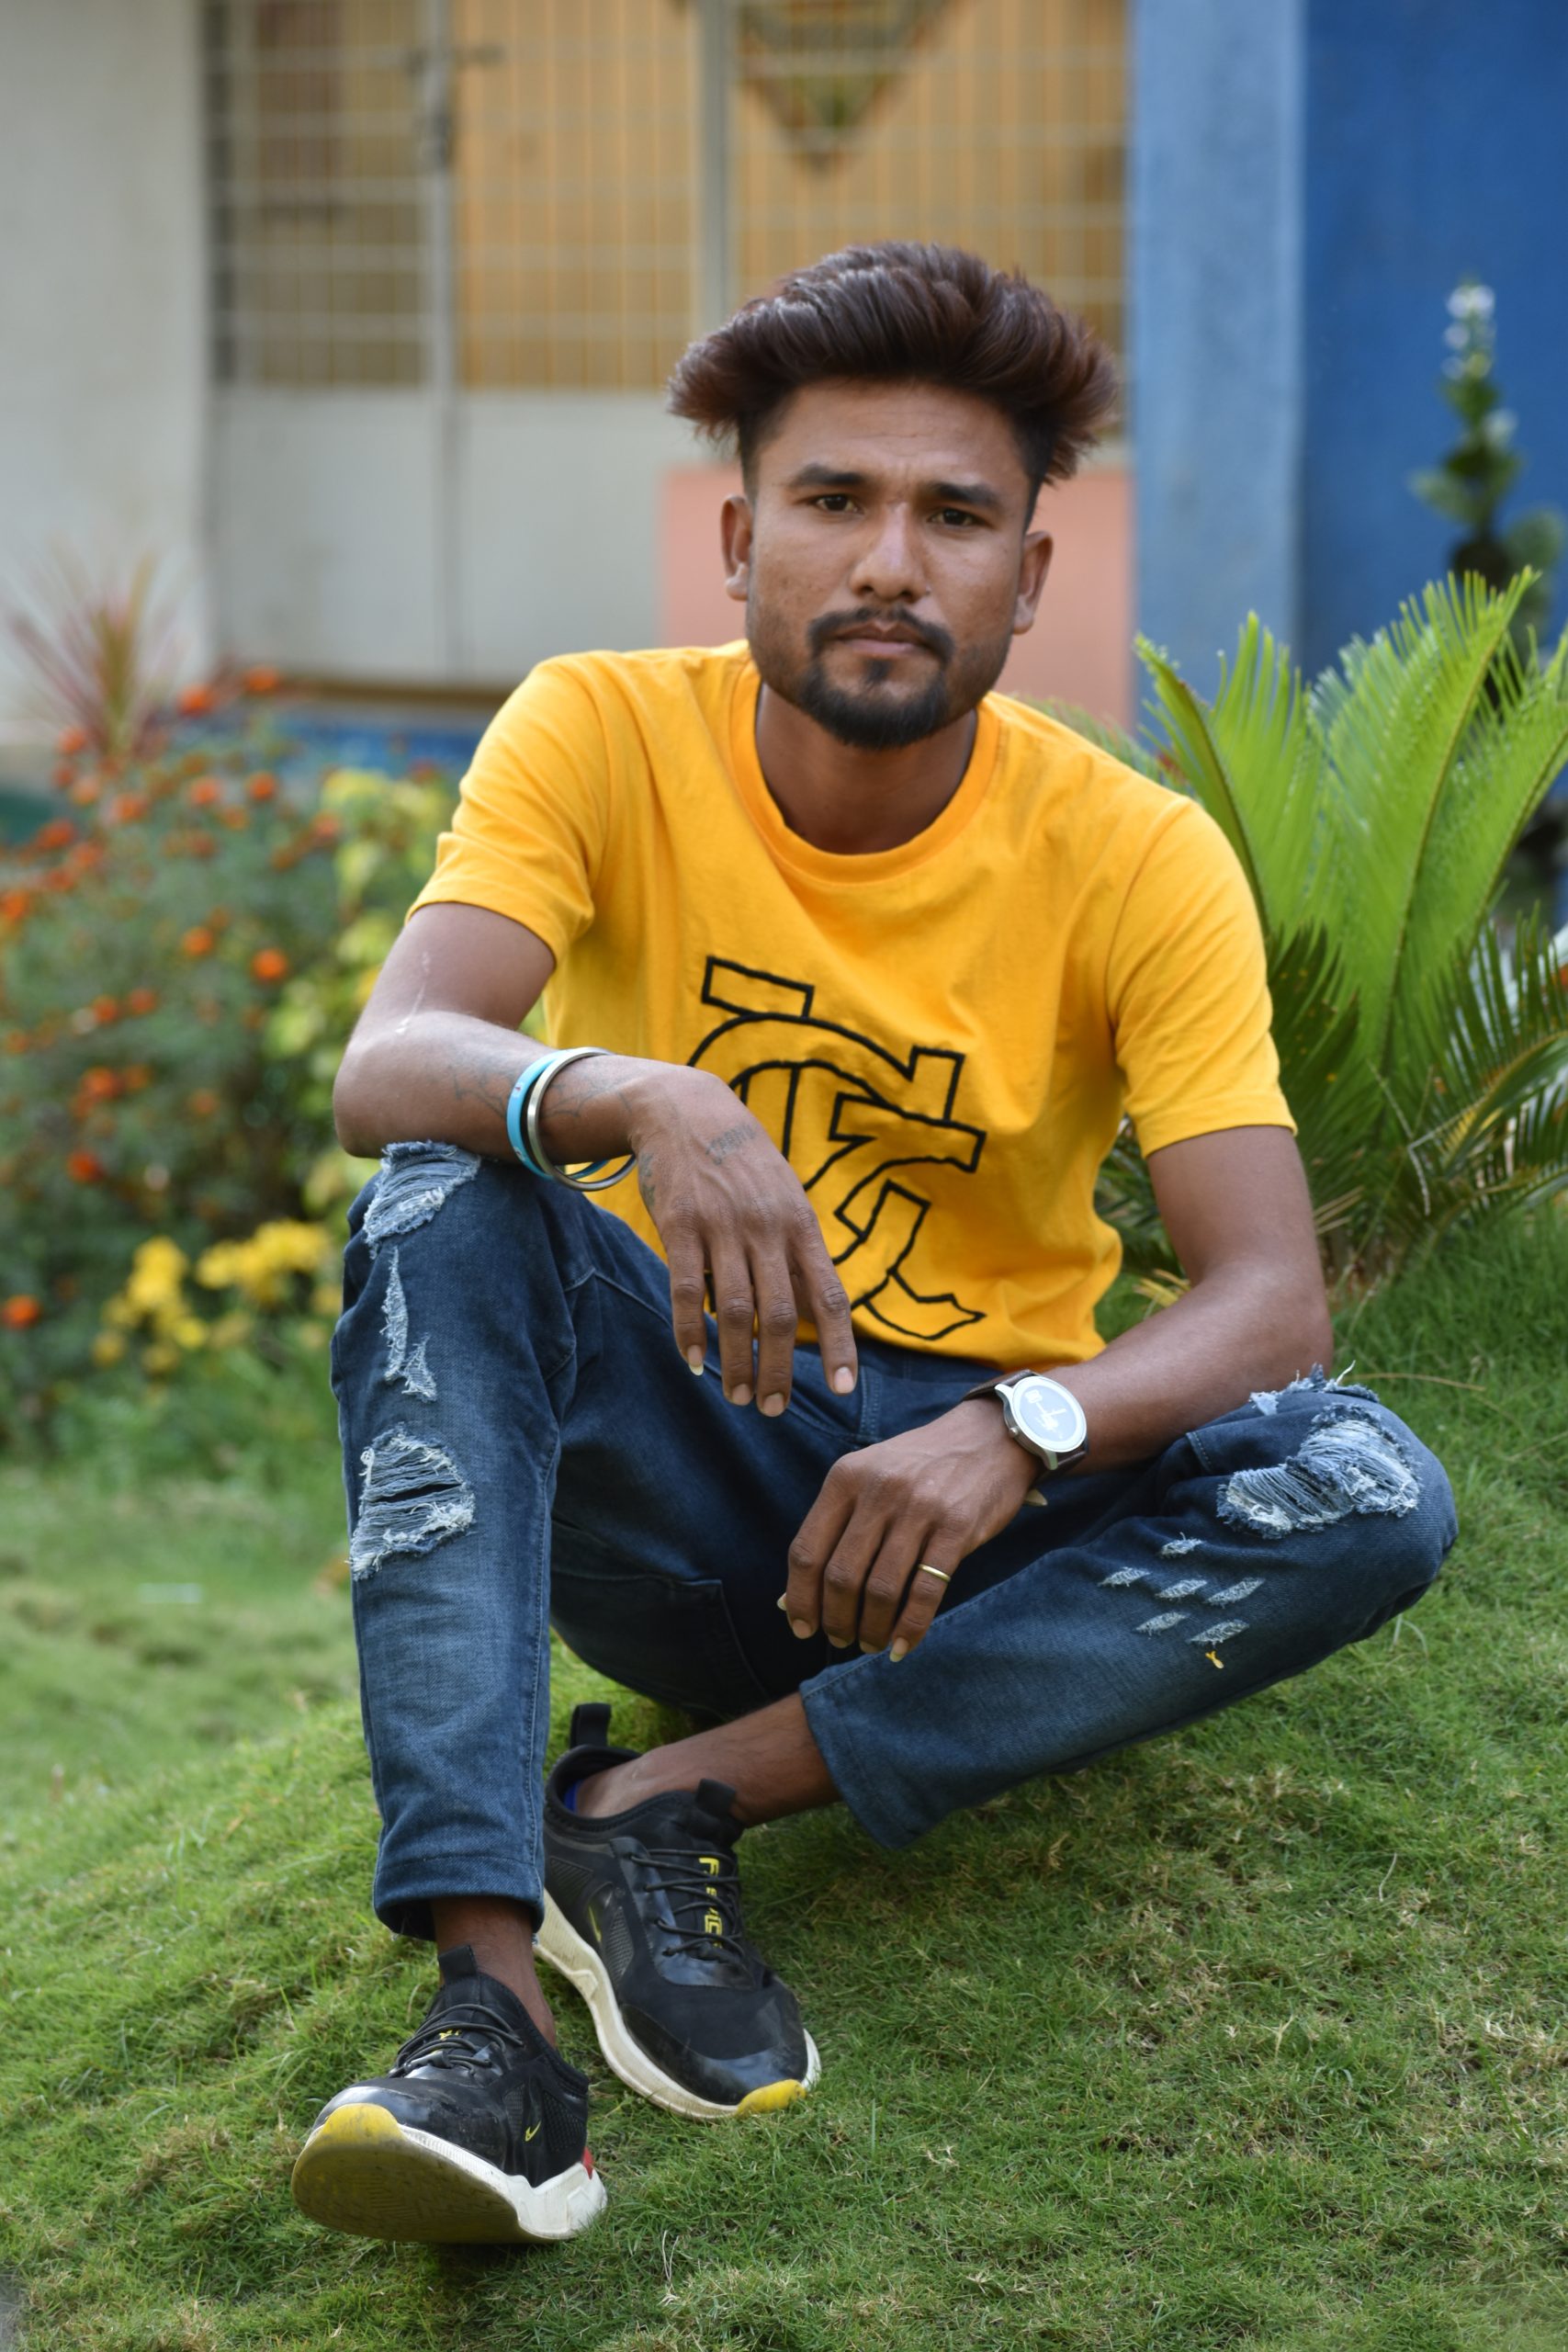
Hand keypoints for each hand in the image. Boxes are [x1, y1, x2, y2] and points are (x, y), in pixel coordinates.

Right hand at [617, 1065, 858, 1412]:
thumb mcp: (784, 1198)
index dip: (840, 1346)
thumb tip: (815, 1317)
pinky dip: (690, 1332)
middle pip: (781, 1316)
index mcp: (801, 1225)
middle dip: (780, 1369)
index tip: (844, 1390)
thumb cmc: (742, 1164)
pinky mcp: (680, 1225)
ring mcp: (723, 1226)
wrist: (686, 1110)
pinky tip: (693, 1362)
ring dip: (737, 1362)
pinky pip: (686, 1291)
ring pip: (735, 1311)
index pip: (829, 1296)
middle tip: (773, 1408)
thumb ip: (797, 1253)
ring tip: (738, 1395)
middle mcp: (767, 1228)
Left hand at [782, 1399, 1036, 1658]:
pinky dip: (910, 1628)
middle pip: (841, 1576)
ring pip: (881, 1589)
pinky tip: (902, 1646)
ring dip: (871, 1629)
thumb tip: (793, 1597)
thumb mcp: (869, 1477)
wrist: (989, 1436)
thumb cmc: (919, 1467)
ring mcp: (919, 1508)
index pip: (807, 1551)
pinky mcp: (957, 1527)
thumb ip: (835, 1528)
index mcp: (845, 1478)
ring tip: (870, 1643)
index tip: (802, 1629)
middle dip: (836, 1620)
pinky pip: (925, 1591)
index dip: (800, 1599)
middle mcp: (878, 1491)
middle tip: (841, 1640)